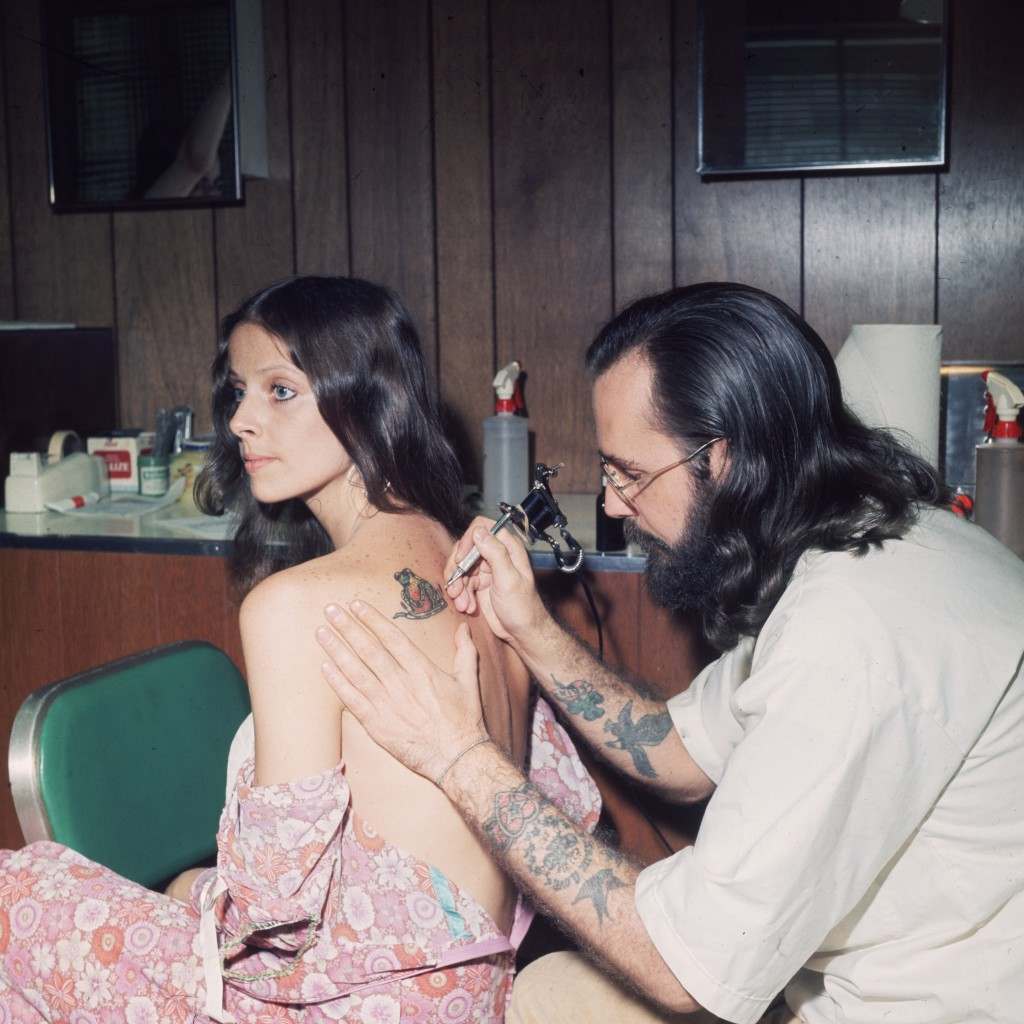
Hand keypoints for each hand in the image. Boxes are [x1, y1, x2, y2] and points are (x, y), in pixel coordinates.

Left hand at [315, 601, 487, 784]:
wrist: (457, 758)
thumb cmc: (464, 720)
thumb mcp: (468, 681)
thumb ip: (465, 651)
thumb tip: (463, 627)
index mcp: (423, 670)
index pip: (392, 637)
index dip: (373, 619)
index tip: (356, 605)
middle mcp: (402, 683)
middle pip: (369, 650)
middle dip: (348, 628)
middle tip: (330, 610)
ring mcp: (387, 704)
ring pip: (356, 671)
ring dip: (337, 650)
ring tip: (321, 633)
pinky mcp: (377, 725)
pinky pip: (352, 700)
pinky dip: (338, 683)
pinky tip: (324, 668)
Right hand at [444, 516, 550, 646]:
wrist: (522, 633)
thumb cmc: (523, 608)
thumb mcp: (509, 579)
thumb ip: (495, 553)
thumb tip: (479, 532)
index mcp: (508, 547)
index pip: (482, 528)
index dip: (468, 541)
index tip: (461, 560)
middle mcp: (496, 554)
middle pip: (466, 548)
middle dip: (457, 569)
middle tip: (455, 587)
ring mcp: (487, 569)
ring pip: (461, 567)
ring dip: (457, 586)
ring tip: (461, 603)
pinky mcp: (480, 584)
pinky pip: (462, 582)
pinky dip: (460, 595)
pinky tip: (466, 607)